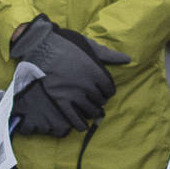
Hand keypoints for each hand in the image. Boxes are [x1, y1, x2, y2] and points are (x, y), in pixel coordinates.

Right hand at [9, 15, 129, 131]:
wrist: (41, 47)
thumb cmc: (66, 43)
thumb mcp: (90, 45)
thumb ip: (109, 55)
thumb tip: (128, 59)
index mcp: (96, 72)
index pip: (109, 89)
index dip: (107, 91)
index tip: (103, 91)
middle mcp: (88, 85)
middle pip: (101, 100)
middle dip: (100, 100)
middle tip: (95, 99)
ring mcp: (74, 94)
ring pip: (90, 110)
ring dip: (92, 111)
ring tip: (90, 110)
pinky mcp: (61, 100)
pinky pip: (74, 118)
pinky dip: (80, 124)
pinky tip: (83, 126)